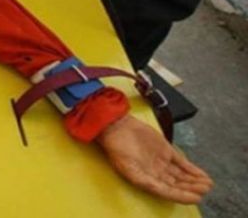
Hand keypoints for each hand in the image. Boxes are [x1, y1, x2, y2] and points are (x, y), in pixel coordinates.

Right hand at [96, 114, 212, 203]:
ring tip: (207, 184)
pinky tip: (202, 175)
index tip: (197, 198)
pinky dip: (192, 169)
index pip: (168, 191)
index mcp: (146, 180)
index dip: (183, 196)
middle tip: (206, 190)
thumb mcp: (129, 169)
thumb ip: (146, 181)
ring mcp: (161, 161)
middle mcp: (155, 173)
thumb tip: (163, 192)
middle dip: (192, 188)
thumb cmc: (118, 149)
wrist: (117, 127)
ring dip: (194, 180)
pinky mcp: (165, 150)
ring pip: (182, 175)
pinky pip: (182, 162)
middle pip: (177, 184)